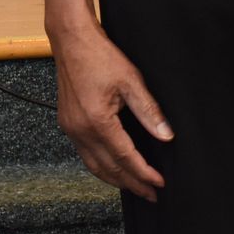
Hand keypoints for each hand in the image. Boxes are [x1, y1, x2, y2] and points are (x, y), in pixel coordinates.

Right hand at [51, 25, 171, 200]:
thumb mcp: (131, 80)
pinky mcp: (67, 123)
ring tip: (134, 187)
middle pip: (109, 168)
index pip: (126, 157)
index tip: (159, 183)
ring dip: (115, 179)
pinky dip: (100, 166)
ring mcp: (70, 128)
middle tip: (150, 194)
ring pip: (94, 166)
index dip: (144, 173)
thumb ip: (149, 111)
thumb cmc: (99, 55)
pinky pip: (84, 154)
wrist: (71, 39)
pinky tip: (111, 167)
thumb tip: (166, 135)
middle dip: (131, 184)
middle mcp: (80, 129)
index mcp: (97, 121)